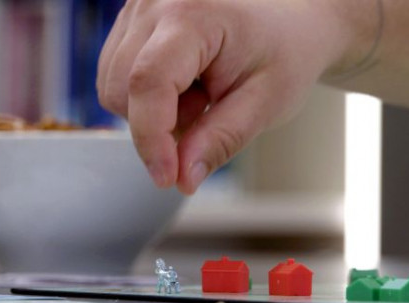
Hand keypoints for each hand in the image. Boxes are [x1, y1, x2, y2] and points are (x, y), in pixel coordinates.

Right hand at [97, 0, 351, 193]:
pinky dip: (150, 94)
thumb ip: (220, 141)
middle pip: (122, 89)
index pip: (149, 83)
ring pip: (114, 85)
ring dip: (154, 109)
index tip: (167, 179)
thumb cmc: (287, 52)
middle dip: (160, 123)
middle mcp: (155, 1)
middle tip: (212, 110)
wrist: (294, 20)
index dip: (151, 139)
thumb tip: (183, 178)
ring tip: (204, 92)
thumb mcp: (265, 104)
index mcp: (193, 14)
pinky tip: (188, 82)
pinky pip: (118, 73)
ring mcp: (140, 5)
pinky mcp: (133, 17)